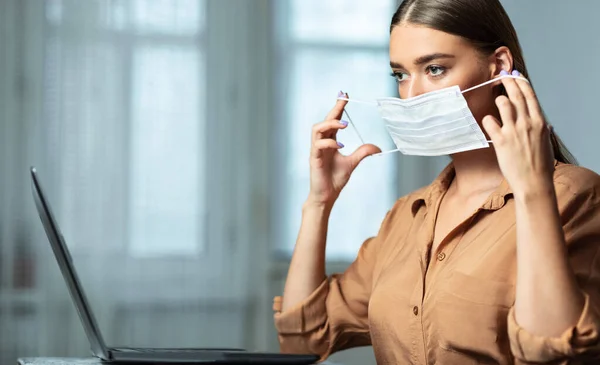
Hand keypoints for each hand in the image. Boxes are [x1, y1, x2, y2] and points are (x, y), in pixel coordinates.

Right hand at [307, 91, 381, 207]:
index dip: (338, 108)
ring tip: (344, 124)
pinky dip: (329, 142)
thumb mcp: (352, 163)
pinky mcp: (314, 158)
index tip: (345, 96)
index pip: (333, 120)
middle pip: (325, 120)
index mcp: (329, 142)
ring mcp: (316, 150)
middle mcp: (321, 143)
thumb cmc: (334, 180)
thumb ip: (362, 153)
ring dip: (330, 123)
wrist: (326, 196)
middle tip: (343, 98)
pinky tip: (340, 145)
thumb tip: (377, 147)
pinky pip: (318, 145)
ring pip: (317, 129)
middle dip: (334, 108)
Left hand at [482, 71, 555, 197]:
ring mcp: (513, 131)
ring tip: (497, 99)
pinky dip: (488, 120)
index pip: (530, 97)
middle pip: (516, 96)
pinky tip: (488, 123)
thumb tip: (546, 124)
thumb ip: (544, 131)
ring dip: (499, 99)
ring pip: (503, 104)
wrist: (533, 183)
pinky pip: (490, 122)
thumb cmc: (541, 166)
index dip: (522, 83)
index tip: (515, 75)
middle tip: (501, 75)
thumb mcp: (546, 144)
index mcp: (540, 123)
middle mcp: (527, 124)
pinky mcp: (501, 141)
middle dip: (508, 82)